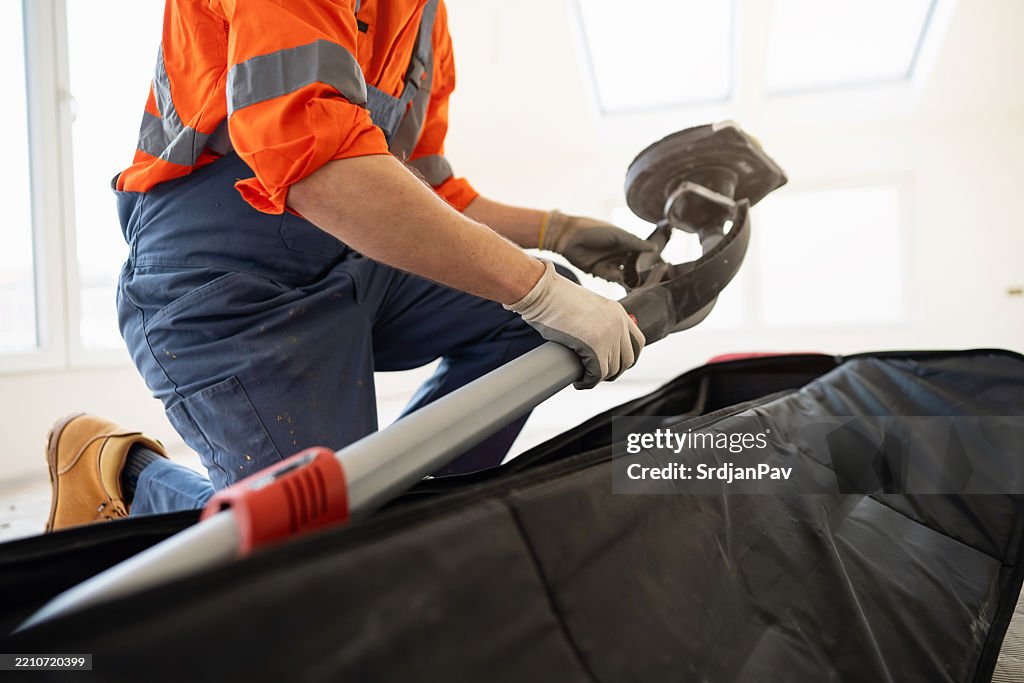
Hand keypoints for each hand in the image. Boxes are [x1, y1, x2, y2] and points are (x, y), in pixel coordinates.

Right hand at [504, 261, 643, 388]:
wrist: (543, 292)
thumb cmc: (555, 298)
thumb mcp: (587, 305)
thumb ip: (597, 320)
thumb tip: (594, 339)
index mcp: (618, 312)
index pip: (638, 342)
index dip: (628, 358)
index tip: (615, 364)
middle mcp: (618, 324)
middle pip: (627, 360)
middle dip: (613, 371)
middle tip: (596, 374)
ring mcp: (608, 336)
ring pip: (611, 369)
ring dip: (597, 377)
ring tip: (584, 377)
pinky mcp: (594, 348)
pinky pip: (597, 374)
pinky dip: (588, 382)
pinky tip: (579, 382)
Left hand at [540, 210, 658, 283]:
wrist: (569, 237)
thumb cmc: (594, 230)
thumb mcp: (617, 235)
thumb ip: (635, 242)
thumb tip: (654, 248)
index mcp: (625, 242)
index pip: (641, 253)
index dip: (649, 260)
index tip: (660, 267)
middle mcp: (618, 253)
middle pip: (633, 266)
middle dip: (641, 273)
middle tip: (651, 280)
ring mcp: (609, 263)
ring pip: (623, 274)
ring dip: (630, 279)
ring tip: (640, 284)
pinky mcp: (599, 271)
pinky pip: (611, 278)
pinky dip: (617, 280)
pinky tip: (624, 281)